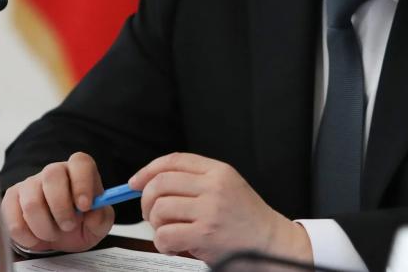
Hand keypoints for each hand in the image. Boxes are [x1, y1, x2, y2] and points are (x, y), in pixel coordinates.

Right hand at [1, 152, 114, 252]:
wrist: (57, 236)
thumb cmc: (80, 224)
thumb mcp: (98, 225)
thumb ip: (101, 219)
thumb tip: (94, 213)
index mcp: (80, 171)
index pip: (80, 162)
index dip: (82, 182)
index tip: (85, 206)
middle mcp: (54, 171)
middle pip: (52, 176)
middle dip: (61, 208)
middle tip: (68, 226)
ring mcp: (30, 183)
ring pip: (32, 202)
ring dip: (44, 227)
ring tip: (53, 234)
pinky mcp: (11, 198)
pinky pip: (12, 217)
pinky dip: (26, 235)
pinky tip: (36, 239)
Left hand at [129, 153, 311, 263]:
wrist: (271, 244)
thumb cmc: (247, 220)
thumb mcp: (228, 187)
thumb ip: (197, 180)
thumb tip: (152, 182)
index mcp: (219, 171)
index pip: (174, 161)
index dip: (148, 170)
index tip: (135, 182)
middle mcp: (214, 187)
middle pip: (160, 183)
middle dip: (147, 201)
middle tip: (152, 215)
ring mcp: (210, 210)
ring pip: (159, 210)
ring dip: (157, 226)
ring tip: (172, 232)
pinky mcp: (205, 235)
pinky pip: (164, 236)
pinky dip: (164, 244)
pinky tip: (177, 246)